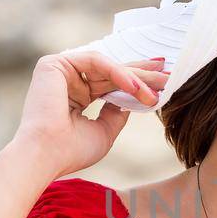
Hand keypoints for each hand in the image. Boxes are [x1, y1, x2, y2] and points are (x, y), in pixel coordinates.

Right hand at [12, 51, 169, 176]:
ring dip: (136, 76)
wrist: (46, 155)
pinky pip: (95, 61)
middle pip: (112, 73)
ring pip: (107, 66)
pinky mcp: (54, 64)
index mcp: (77, 97)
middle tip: (170, 73)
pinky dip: (117, 72)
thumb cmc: (71, 150)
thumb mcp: (105, 130)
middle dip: (143, 73)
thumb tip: (133, 98)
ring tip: (159, 86)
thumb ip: (117, 112)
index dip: (137, 80)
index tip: (163, 79)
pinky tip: (135, 86)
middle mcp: (68, 82)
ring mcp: (60, 71)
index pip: (111, 83)